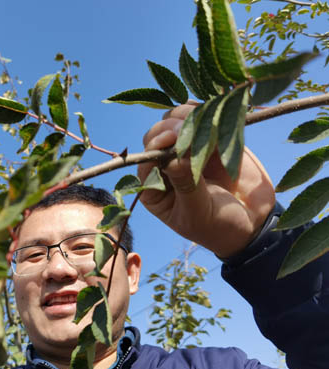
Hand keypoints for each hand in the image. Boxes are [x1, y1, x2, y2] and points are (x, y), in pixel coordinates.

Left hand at [138, 102, 275, 257]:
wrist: (253, 223)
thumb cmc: (217, 226)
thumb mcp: (199, 212)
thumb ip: (186, 185)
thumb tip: (173, 160)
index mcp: (154, 188)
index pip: (145, 161)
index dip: (155, 146)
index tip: (171, 139)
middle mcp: (166, 166)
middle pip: (157, 136)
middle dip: (169, 128)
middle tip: (187, 129)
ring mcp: (188, 150)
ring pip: (176, 121)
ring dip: (187, 116)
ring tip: (203, 119)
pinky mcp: (210, 140)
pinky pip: (202, 118)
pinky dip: (206, 111)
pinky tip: (215, 112)